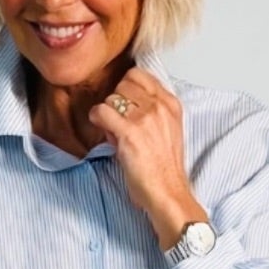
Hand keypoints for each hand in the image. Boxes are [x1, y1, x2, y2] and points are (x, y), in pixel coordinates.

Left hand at [88, 68, 209, 251]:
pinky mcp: (129, 132)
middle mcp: (160, 107)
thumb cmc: (164, 170)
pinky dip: (97, 119)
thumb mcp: (166, 132)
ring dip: (108, 112)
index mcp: (171, 104)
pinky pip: (101, 111)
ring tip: (114, 131)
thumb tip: (123, 104)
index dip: (126, 87)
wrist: (168, 194)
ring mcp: (145, 118)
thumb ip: (150, 113)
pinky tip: (103, 131)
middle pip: (124, 83)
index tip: (123, 102)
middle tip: (118, 121)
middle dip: (116, 100)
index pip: (140, 75)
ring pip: (112, 97)